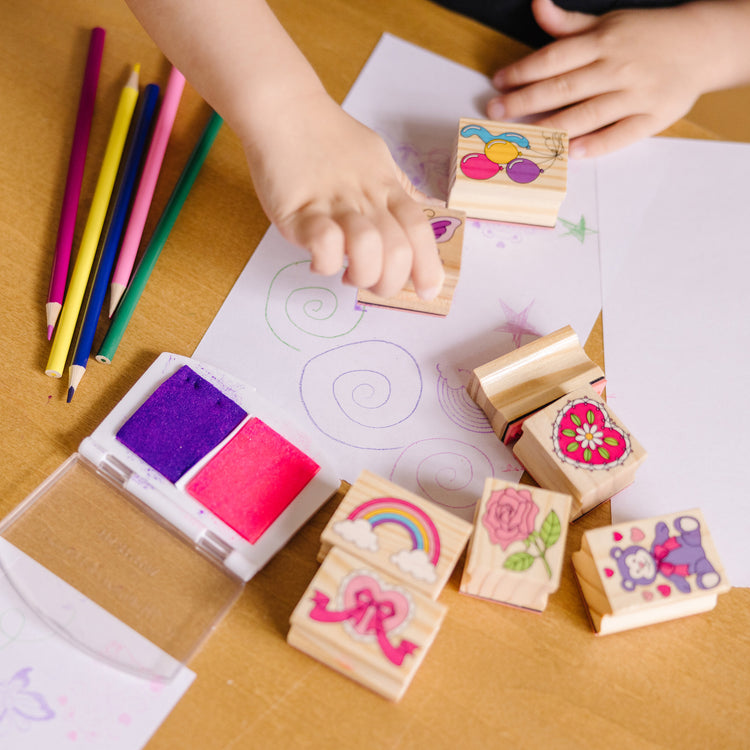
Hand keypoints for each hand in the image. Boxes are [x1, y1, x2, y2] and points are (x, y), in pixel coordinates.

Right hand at [243, 91, 443, 299]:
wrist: (284, 109)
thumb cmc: (329, 137)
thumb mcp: (378, 159)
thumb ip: (400, 190)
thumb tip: (427, 208)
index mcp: (388, 188)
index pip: (421, 232)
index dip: (429, 266)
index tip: (428, 291)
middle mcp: (367, 198)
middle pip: (398, 252)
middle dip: (391, 283)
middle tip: (374, 285)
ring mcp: (334, 205)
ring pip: (368, 250)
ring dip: (362, 275)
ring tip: (347, 273)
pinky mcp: (299, 211)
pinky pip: (324, 244)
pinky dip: (326, 262)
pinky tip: (318, 258)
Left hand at [487, 0, 715, 156]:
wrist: (703, 44)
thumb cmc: (646, 35)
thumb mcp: (608, 22)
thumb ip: (569, 24)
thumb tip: (536, 5)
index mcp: (604, 41)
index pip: (555, 57)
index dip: (523, 70)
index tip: (498, 83)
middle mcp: (618, 66)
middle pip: (563, 87)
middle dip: (525, 101)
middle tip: (497, 112)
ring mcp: (636, 93)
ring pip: (587, 114)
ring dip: (552, 127)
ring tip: (524, 136)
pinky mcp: (653, 117)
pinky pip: (620, 134)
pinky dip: (595, 144)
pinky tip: (570, 152)